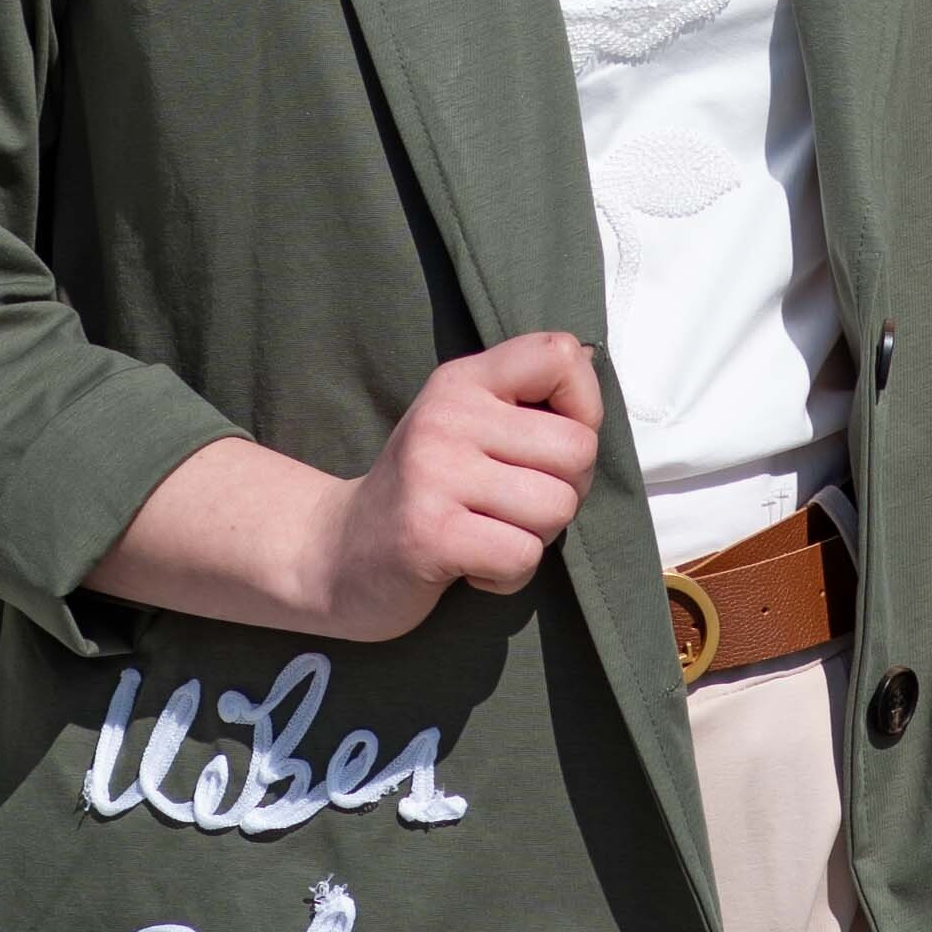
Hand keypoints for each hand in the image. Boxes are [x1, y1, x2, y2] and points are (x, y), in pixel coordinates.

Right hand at [321, 334, 603, 636]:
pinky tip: (471, 563)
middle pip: (577, 449)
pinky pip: (522, 556)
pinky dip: (508, 576)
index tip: (547, 445)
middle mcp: (446, 416)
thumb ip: (525, 402)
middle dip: (564, 491)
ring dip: (534, 538)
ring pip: (557, 508)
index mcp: (462, 381)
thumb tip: (596, 369)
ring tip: (488, 532)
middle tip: (513, 506)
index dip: (584, 407)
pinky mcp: (430, 534)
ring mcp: (434, 473)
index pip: (561, 355)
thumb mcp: (466, 425)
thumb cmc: (424, 491)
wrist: (336, 553)